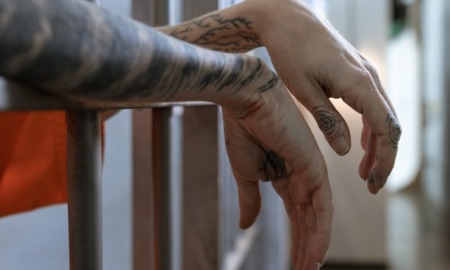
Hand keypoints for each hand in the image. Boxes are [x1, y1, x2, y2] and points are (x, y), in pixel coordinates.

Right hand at [222, 69, 331, 268]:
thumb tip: (245, 225)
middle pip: (308, 220)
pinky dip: (321, 232)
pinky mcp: (315, 168)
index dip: (295, 239)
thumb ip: (250, 200)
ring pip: (318, 218)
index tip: (293, 263)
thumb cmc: (243, 130)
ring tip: (309, 269)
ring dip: (315, 246)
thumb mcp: (245, 174)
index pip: (295, 215)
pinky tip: (316, 255)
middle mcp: (302, 177)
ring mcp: (311, 172)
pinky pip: (322, 208)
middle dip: (306, 247)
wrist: (246, 99)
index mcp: (286, 177)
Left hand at [251, 0, 400, 193]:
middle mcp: (369, 77)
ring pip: (384, 115)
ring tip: (366, 171)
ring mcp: (365, 73)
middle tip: (371, 184)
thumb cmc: (290, 52)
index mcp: (358, 83)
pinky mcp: (357, 73)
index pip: (384, 129)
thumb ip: (327, 120)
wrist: (287, 19)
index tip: (373, 183)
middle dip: (384, 158)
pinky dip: (371, 128)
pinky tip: (361, 144)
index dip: (384, 159)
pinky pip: (373, 105)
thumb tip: (347, 151)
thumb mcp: (303, 90)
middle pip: (390, 125)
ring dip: (378, 145)